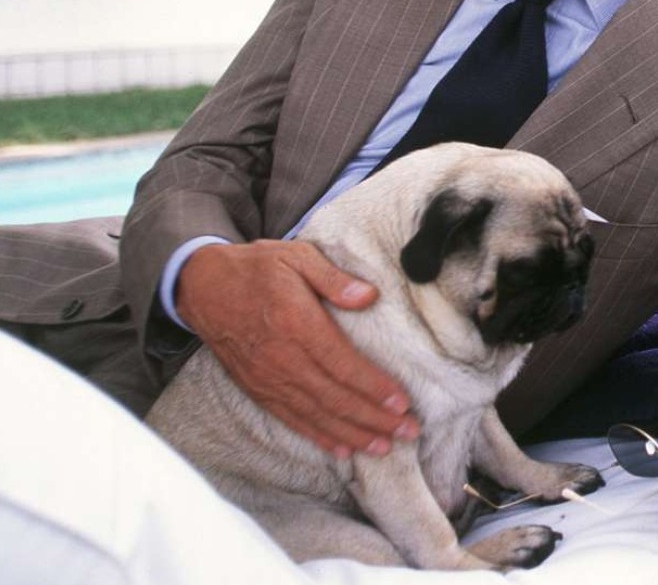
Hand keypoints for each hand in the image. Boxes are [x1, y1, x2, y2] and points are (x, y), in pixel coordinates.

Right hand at [176, 240, 418, 458]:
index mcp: (296, 324)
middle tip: (407, 431)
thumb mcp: (296, 256)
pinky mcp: (257, 389)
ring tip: (384, 446)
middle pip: (334, 397)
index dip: (373, 387)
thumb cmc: (255, 268)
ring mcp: (268, 378)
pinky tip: (343, 449)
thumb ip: (333, 277)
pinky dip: (319, 436)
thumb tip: (369, 296)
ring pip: (317, 415)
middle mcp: (282, 358)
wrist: (201, 287)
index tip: (402, 402)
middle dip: (374, 418)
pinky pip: (292, 419)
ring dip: (353, 433)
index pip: (342, 364)